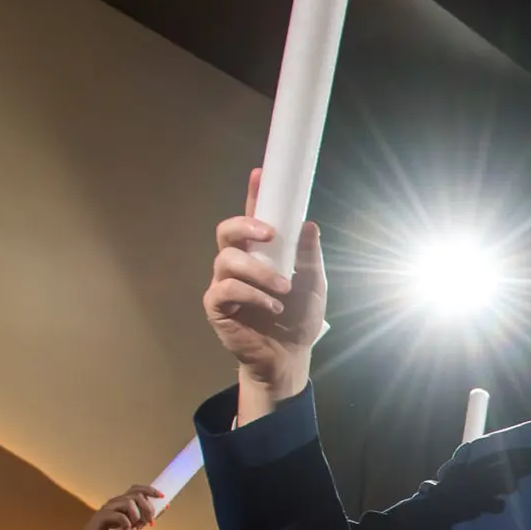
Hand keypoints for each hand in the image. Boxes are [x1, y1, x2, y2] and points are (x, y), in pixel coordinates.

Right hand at [70, 485, 165, 529]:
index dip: (150, 490)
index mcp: (123, 502)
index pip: (137, 489)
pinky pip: (119, 515)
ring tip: (134, 526)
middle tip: (147, 522)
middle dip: (147, 508)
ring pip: (128, 503)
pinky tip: (126, 529)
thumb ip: (147, 517)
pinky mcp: (101, 518)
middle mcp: (115, 503)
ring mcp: (107, 509)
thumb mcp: (136, 526)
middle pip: (136, 495)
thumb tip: (165, 506)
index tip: (162, 496)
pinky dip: (126, 523)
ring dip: (137, 516)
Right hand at [205, 168, 326, 397]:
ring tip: (283, 290)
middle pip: (226, 231)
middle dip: (245, 225)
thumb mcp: (313, 284)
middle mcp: (237, 263)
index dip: (254, 195)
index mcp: (260, 253)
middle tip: (270, 233)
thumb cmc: (299, 318)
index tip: (260, 173)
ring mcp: (224, 283)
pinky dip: (252, 295)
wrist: (290, 356)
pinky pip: (225, 290)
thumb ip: (309, 255)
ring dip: (259, 272)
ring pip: (227, 260)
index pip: (252, 218)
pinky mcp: (217, 306)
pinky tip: (272, 307)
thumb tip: (309, 223)